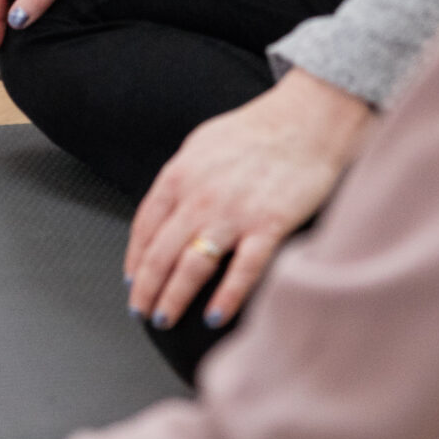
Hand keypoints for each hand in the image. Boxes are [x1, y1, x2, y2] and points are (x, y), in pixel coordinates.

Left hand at [125, 69, 374, 334]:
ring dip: (174, 298)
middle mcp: (201, 195)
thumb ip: (181, 179)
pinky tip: (214, 317)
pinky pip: (242, 270)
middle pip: (161, 253)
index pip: (145, 226)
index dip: (134, 259)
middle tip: (142, 311)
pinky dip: (226, 298)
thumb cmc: (256, 130)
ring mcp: (234, 213)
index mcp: (181, 174)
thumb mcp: (202, 144)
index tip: (132, 281)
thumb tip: (163, 212)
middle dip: (147, 288)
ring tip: (165, 318)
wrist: (306, 119)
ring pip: (192, 266)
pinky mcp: (268, 226)